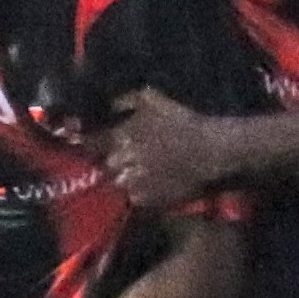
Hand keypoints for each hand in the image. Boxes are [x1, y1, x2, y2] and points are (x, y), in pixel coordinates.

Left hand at [98, 87, 225, 214]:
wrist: (208, 149)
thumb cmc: (182, 121)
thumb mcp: (153, 98)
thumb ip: (126, 100)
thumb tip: (109, 106)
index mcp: (121, 137)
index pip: (92, 144)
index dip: (89, 144)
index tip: (91, 144)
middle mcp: (122, 161)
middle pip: (105, 165)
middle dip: (112, 161)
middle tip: (125, 158)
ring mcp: (132, 182)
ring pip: (118, 182)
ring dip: (124, 177)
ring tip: (138, 172)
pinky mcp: (146, 199)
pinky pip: (133, 197)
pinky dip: (138, 192)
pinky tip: (150, 183)